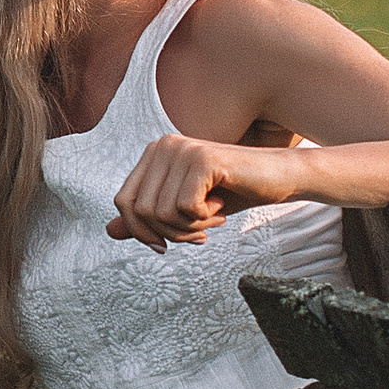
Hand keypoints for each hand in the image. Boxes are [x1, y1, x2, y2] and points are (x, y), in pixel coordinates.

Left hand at [106, 128, 235, 247]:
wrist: (279, 178)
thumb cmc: (232, 193)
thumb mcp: (184, 210)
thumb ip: (148, 219)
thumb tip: (109, 231)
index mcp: (153, 154)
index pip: (123, 202)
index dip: (142, 231)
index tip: (167, 243)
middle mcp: (162, 146)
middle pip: (139, 211)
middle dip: (170, 233)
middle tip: (199, 230)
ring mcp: (181, 149)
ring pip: (162, 213)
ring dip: (190, 227)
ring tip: (212, 215)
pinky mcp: (202, 159)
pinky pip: (185, 208)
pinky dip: (204, 218)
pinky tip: (221, 205)